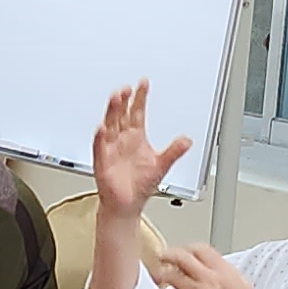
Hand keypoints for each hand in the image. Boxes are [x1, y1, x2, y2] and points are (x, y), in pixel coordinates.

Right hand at [91, 80, 189, 218]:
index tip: (143, 83)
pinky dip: (100, 138)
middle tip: (126, 88)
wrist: (127, 205)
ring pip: (110, 126)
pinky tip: (102, 128)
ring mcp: (111, 149)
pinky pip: (100, 147)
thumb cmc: (140, 185)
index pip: (137, 112)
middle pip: (121, 115)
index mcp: (136, 137)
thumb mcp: (161, 165)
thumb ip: (173, 152)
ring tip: (115, 99)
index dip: (140, 97)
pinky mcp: (103, 162)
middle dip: (123, 101)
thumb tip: (187, 140)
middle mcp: (122, 140)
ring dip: (112, 112)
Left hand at [145, 240, 266, 288]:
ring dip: (164, 275)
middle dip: (169, 254)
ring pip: (170, 276)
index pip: (200, 249)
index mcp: (224, 271)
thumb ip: (224, 271)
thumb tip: (210, 264)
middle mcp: (209, 280)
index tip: (183, 251)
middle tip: (163, 257)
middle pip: (181, 257)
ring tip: (163, 277)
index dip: (188, 247)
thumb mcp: (241, 283)